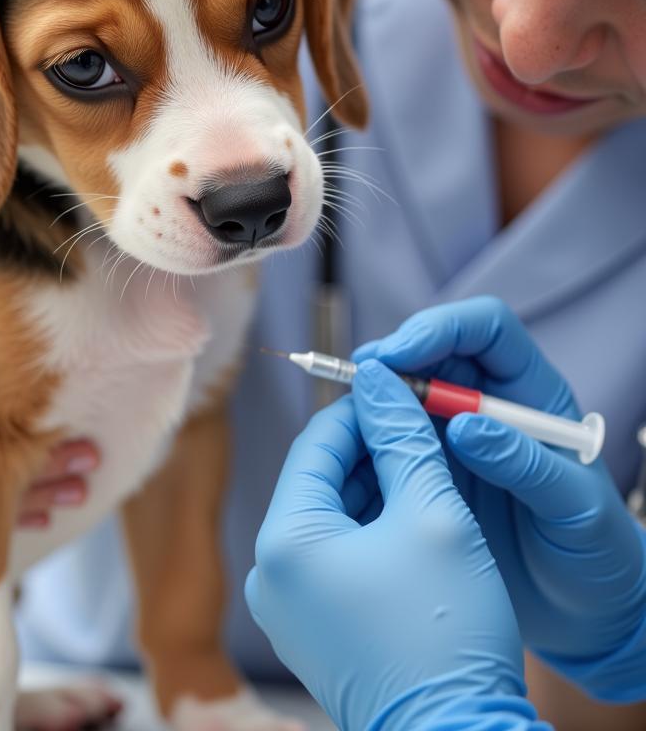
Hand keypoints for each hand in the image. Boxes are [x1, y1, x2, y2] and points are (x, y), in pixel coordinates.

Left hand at [246, 360, 528, 730]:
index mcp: (283, 542)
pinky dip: (368, 535)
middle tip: (420, 428)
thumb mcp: (433, 515)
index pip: (314, 445)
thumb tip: (379, 379)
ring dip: (374, 492)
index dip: (361, 410)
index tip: (400, 390)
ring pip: (328, 521)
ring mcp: (285, 609)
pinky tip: (412, 521)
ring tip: (424, 470)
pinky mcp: (309, 632)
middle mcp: (269, 575)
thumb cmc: (445, 633)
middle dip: (370, 452)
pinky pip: (332, 561)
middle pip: (318, 483)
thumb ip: (401, 438)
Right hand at [355, 296, 645, 700]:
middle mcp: (487, 403)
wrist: (583, 612)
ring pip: (401, 394)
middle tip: (359, 379)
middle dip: (391, 356)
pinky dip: (365, 441)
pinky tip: (349, 459)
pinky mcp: (427, 470)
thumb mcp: (574, 509)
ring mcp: (452, 436)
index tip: (399, 354)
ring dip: (372, 397)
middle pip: (430, 352)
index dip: (439, 329)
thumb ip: (526, 464)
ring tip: (345, 418)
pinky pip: (388, 441)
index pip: (484, 330)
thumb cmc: (595, 553)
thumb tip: (464, 424)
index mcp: (531, 392)